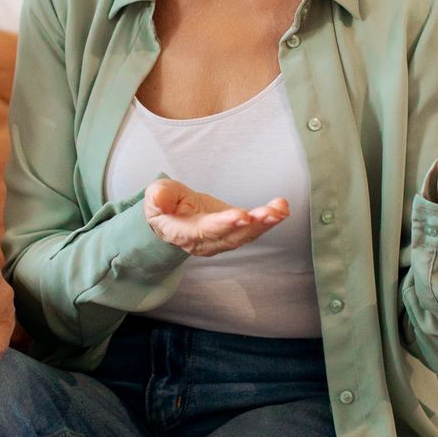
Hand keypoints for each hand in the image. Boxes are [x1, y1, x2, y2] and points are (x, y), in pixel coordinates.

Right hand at [142, 178, 289, 257]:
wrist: (171, 216)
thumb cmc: (165, 204)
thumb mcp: (156, 195)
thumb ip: (159, 197)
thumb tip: (159, 200)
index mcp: (183, 232)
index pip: (204, 230)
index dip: (223, 224)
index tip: (241, 216)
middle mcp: (205, 242)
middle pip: (231, 237)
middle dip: (253, 226)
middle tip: (271, 214)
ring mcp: (221, 240)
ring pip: (245, 236)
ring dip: (265, 224)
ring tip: (280, 210)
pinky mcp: (234, 232)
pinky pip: (252, 229)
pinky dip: (268, 220)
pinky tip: (281, 208)